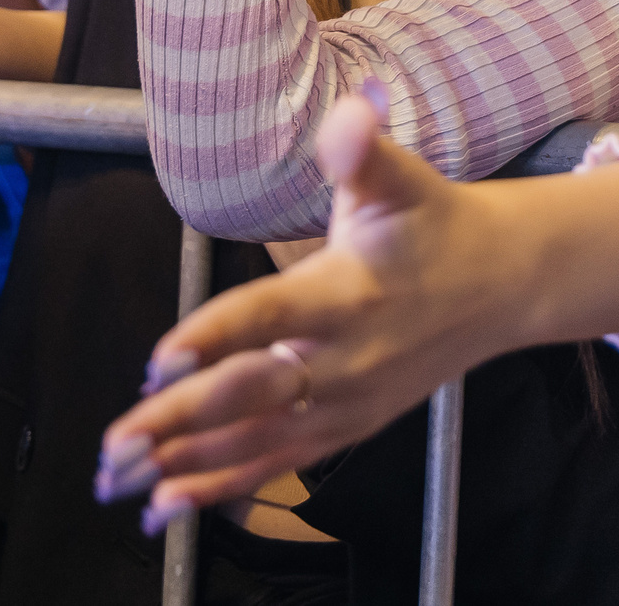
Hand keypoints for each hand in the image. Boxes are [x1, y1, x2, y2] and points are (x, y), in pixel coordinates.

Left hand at [96, 95, 530, 529]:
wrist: (502, 284)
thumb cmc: (434, 223)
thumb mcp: (403, 179)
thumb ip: (365, 151)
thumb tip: (350, 114)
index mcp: (351, 291)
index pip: (272, 316)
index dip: (215, 337)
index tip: (159, 360)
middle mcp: (348, 359)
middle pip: (254, 394)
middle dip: (180, 419)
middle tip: (116, 445)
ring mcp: (349, 403)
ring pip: (258, 442)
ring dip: (185, 463)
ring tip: (118, 481)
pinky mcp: (348, 429)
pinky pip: (278, 463)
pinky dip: (222, 485)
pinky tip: (167, 504)